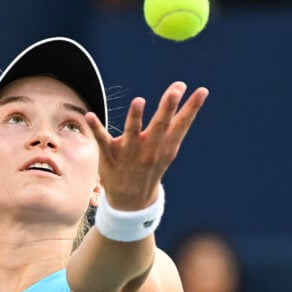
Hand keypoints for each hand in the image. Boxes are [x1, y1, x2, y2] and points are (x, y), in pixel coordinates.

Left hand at [87, 81, 207, 210]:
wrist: (131, 201)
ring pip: (132, 133)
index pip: (181, 125)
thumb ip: (174, 123)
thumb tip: (183, 92)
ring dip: (135, 117)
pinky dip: (96, 128)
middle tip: (175, 91)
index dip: (192, 108)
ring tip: (139, 101)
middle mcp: (149, 149)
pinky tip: (90, 115)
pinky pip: (102, 140)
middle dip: (168, 108)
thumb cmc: (151, 165)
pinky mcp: (109, 156)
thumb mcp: (167, 148)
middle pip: (160, 126)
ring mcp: (129, 153)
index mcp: (166, 146)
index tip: (202, 91)